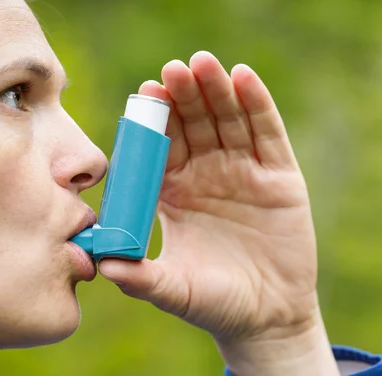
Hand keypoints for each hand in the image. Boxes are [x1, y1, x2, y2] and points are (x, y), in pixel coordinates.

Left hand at [99, 51, 338, 374]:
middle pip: (194, 123)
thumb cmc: (214, 302)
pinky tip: (244, 77)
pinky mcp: (279, 175)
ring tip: (203, 64)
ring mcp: (244, 170)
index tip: (145, 94)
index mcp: (175, 190)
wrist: (267, 317)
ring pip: (228, 119)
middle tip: (172, 70)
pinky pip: (267, 133)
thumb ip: (141, 277)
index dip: (155, 119)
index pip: (162, 144)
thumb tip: (102, 265)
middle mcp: (207, 173)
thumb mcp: (174, 289)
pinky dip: (257, 104)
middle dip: (183, 95)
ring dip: (216, 90)